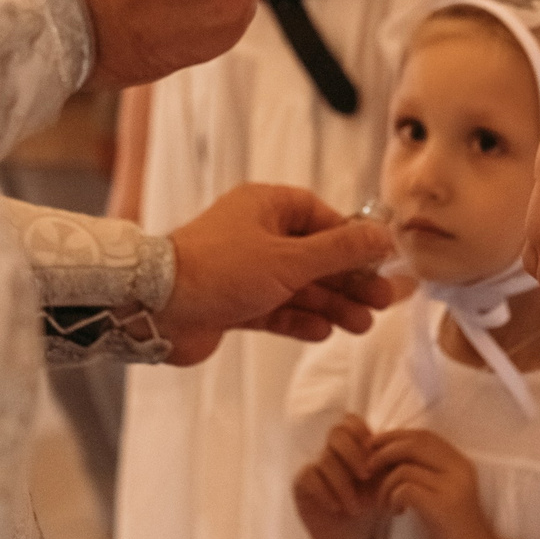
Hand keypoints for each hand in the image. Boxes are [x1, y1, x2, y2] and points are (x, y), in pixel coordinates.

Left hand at [160, 184, 406, 364]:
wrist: (156, 308)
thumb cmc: (220, 270)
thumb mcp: (291, 259)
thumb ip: (340, 251)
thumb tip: (383, 236)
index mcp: (266, 207)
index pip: (322, 217)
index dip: (353, 241)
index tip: (381, 262)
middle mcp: (255, 234)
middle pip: (314, 256)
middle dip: (348, 281)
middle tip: (382, 303)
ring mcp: (244, 271)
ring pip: (298, 286)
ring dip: (330, 304)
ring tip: (360, 325)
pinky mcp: (233, 303)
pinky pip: (276, 309)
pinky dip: (299, 319)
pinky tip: (323, 331)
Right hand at [292, 414, 386, 538]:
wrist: (351, 538)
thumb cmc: (371, 507)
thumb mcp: (385, 484)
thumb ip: (390, 463)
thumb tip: (400, 448)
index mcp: (351, 445)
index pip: (351, 421)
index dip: (362, 433)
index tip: (376, 457)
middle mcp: (329, 450)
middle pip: (336, 432)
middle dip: (353, 454)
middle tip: (367, 476)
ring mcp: (313, 465)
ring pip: (325, 458)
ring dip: (344, 485)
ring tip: (356, 508)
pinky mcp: (300, 483)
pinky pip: (309, 476)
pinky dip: (325, 492)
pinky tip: (337, 508)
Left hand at [367, 428, 493, 538]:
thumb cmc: (453, 531)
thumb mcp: (442, 494)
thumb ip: (424, 473)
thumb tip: (386, 454)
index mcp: (460, 463)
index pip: (423, 435)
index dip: (394, 436)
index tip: (373, 448)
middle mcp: (459, 470)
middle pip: (413, 444)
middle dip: (383, 452)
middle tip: (367, 469)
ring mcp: (453, 487)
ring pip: (404, 469)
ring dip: (384, 484)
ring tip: (384, 502)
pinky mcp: (443, 507)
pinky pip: (405, 489)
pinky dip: (392, 498)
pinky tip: (396, 512)